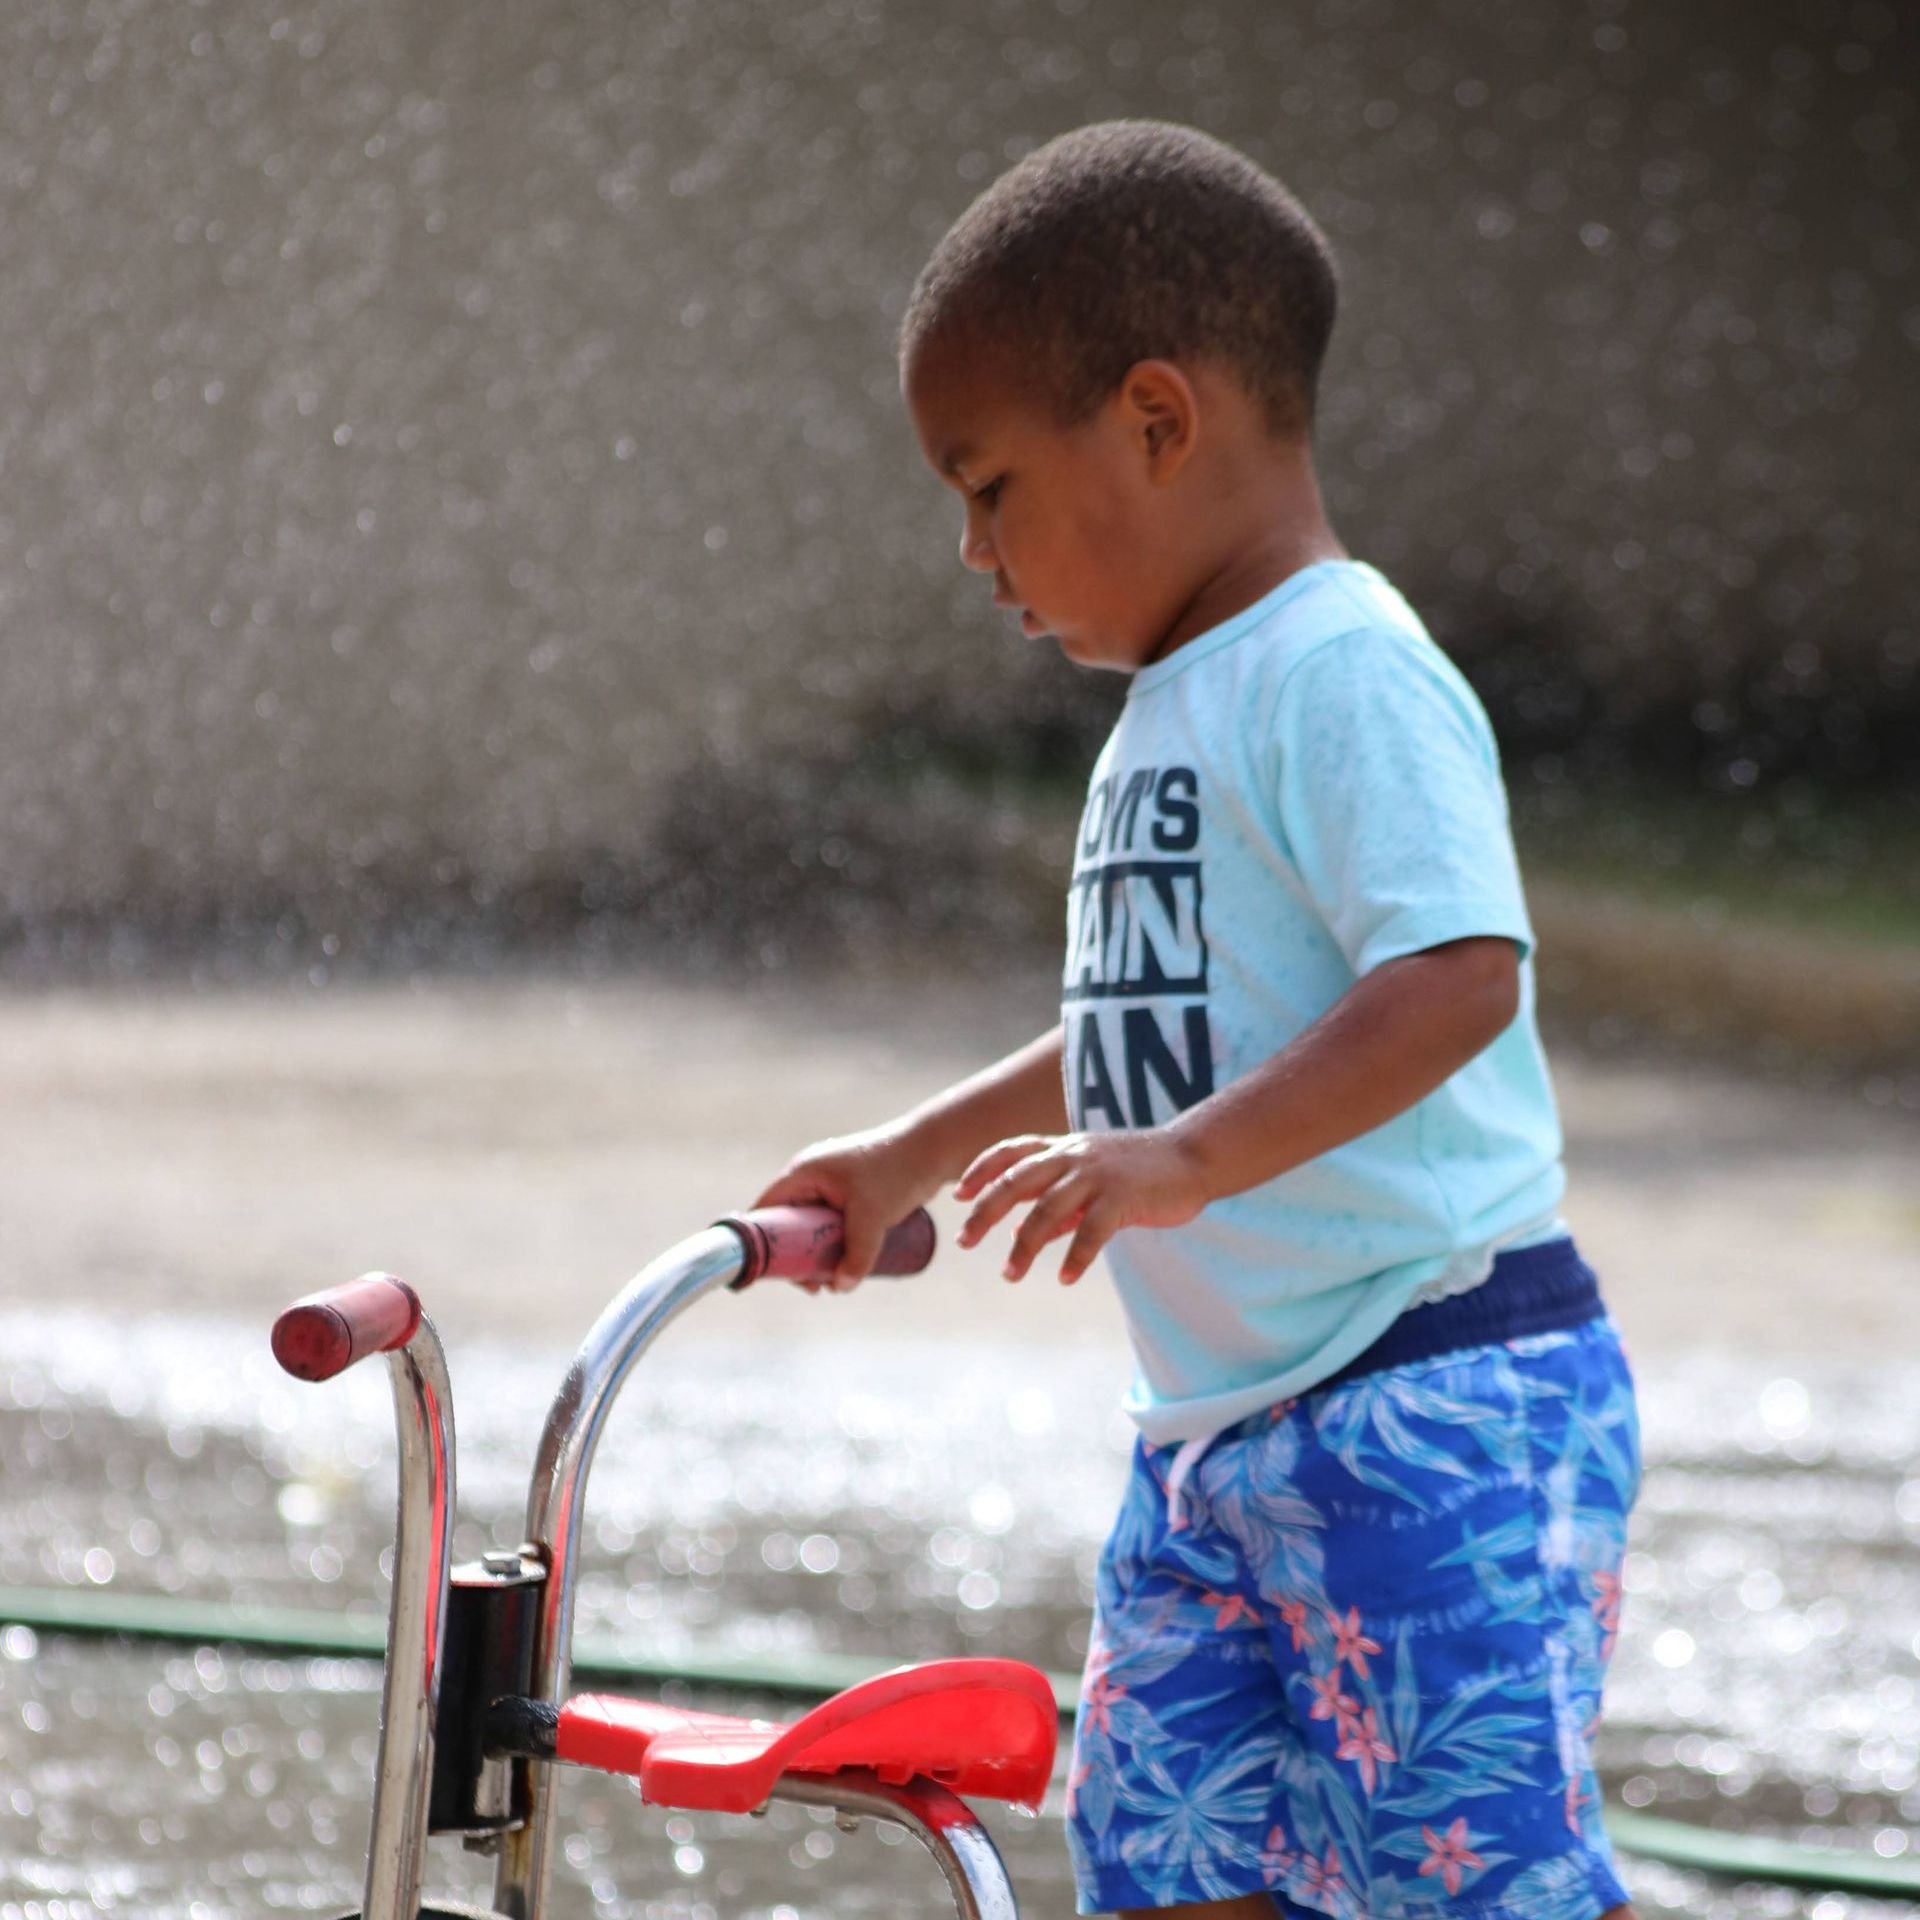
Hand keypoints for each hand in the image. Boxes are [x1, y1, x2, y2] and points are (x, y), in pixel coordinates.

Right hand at [754, 1122, 944, 1289]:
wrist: (934, 1149)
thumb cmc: (898, 1172)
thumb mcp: (873, 1216)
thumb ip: (858, 1254)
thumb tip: (841, 1287)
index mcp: (804, 1173)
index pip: (768, 1210)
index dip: (766, 1243)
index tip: (779, 1274)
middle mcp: (812, 1177)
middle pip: (789, 1224)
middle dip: (797, 1257)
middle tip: (814, 1286)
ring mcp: (832, 1185)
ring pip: (813, 1227)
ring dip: (817, 1255)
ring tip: (833, 1283)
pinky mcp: (851, 1193)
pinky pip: (832, 1225)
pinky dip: (834, 1246)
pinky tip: (845, 1267)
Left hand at [953, 1129, 1211, 1284]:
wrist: (1192, 1157)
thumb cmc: (1138, 1171)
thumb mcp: (1092, 1182)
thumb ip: (1059, 1205)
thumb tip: (1024, 1233)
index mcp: (1063, 1148)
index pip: (1010, 1152)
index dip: (980, 1171)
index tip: (958, 1197)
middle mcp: (1073, 1155)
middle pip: (1016, 1180)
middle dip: (986, 1211)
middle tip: (965, 1241)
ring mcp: (1097, 1174)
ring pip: (1047, 1208)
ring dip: (1025, 1245)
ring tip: (1009, 1274)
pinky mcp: (1123, 1196)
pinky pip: (1092, 1229)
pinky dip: (1075, 1255)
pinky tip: (1063, 1278)